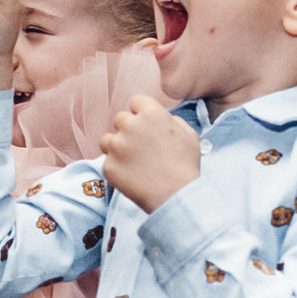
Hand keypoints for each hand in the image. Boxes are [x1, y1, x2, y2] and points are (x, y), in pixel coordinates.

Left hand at [100, 96, 201, 212]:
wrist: (176, 195)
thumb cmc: (185, 165)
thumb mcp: (189, 134)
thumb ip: (172, 119)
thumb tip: (161, 117)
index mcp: (151, 113)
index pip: (136, 102)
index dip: (141, 114)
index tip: (147, 128)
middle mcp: (130, 125)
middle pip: (120, 119)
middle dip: (128, 130)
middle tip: (141, 148)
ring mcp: (117, 146)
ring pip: (107, 139)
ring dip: (117, 147)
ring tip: (133, 162)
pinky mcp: (108, 165)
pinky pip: (107, 161)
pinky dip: (116, 168)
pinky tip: (132, 176)